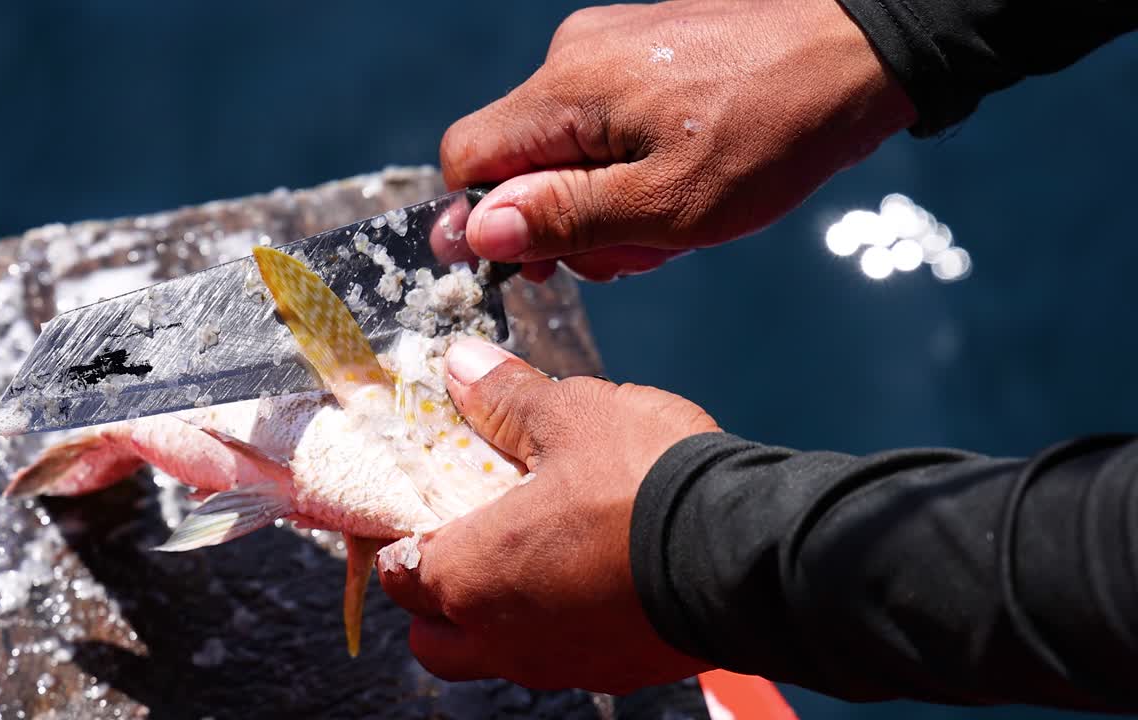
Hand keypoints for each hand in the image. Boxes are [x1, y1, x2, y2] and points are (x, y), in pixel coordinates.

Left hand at [377, 338, 720, 693]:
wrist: (746, 554)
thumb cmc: (643, 482)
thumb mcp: (571, 415)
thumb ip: (506, 396)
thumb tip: (460, 364)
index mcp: (472, 574)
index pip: (400, 573)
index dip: (403, 538)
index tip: (424, 508)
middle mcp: (503, 636)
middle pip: (434, 637)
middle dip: (436, 599)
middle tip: (469, 543)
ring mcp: (560, 664)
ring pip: (494, 656)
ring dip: (495, 618)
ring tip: (534, 559)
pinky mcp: (617, 674)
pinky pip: (563, 659)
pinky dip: (558, 628)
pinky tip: (592, 578)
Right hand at [443, 0, 915, 281]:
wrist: (857, 54)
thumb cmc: (772, 133)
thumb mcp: (667, 204)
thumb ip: (564, 218)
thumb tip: (476, 232)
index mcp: (566, 91)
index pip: (467, 160)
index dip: (485, 221)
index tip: (536, 264)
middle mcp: (573, 56)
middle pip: (518, 160)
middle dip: (565, 220)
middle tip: (636, 250)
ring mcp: (609, 46)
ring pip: (565, 147)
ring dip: (605, 199)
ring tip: (677, 217)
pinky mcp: (643, 49)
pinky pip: (604, 121)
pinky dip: (630, 164)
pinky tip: (686, 178)